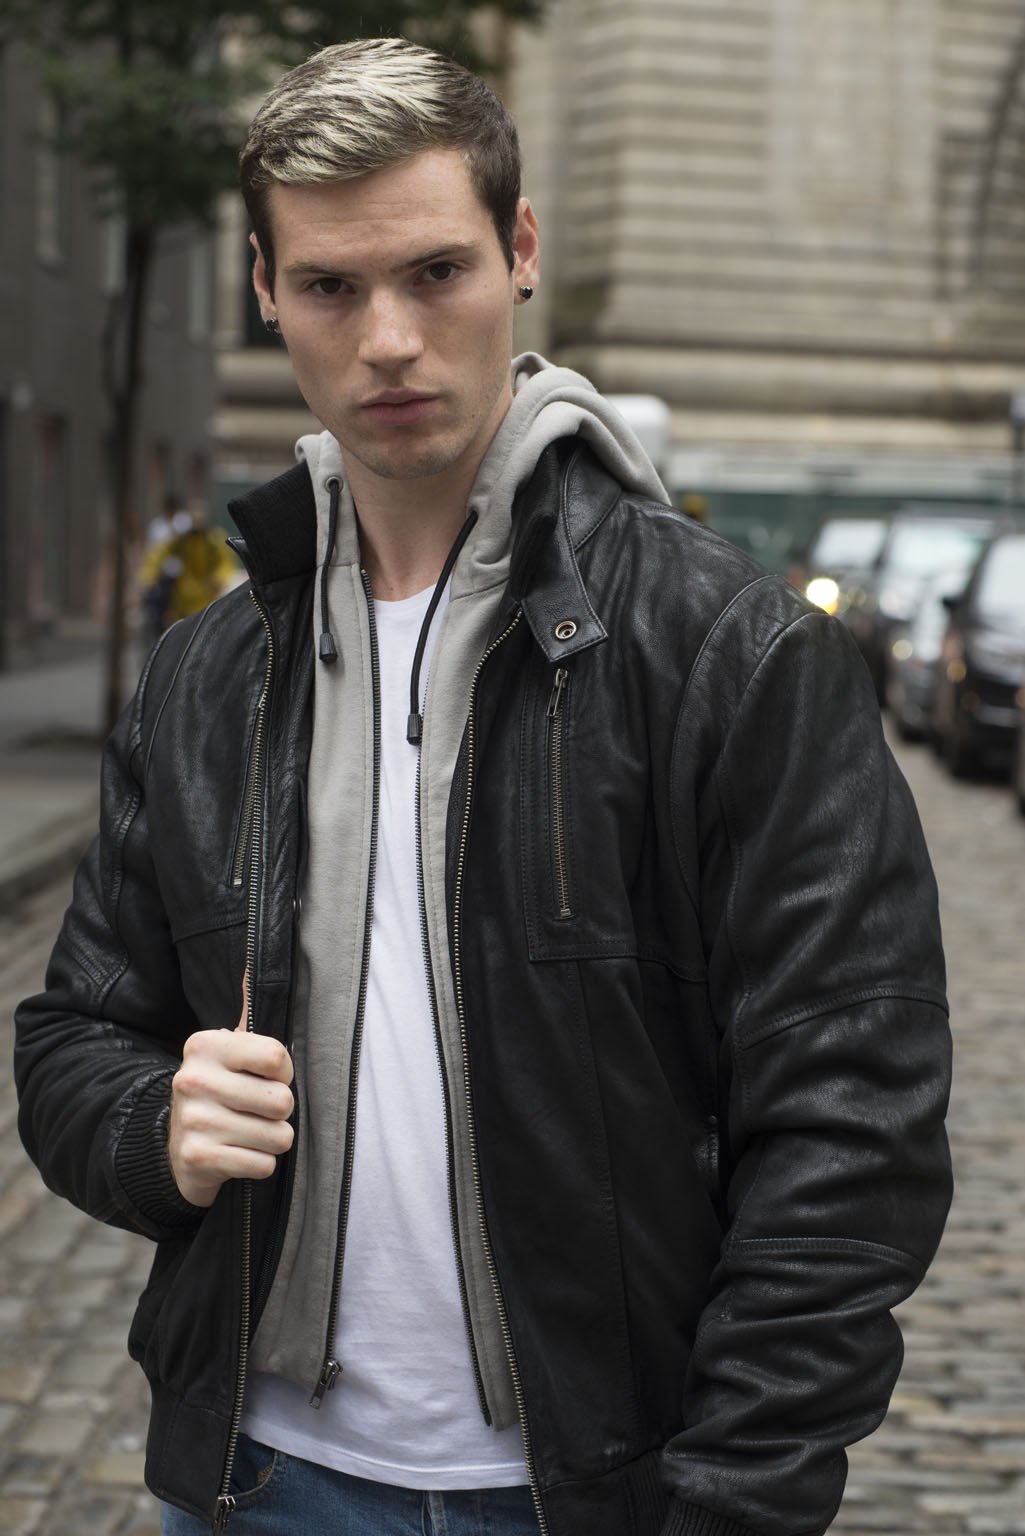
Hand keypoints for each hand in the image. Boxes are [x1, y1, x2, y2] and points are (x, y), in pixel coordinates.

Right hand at [167, 973, 294, 1206]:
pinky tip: (239, 1154)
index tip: (269, 1077)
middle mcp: (193, 1078)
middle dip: (280, 1112)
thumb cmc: (219, 1092)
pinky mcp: (197, 1158)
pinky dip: (259, 1164)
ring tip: (249, 1133)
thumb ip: (249, 1013)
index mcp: (205, 1045)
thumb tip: (255, 966)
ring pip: (277, 1136)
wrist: (176, 1148)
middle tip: (257, 1111)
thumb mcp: (229, 1051)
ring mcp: (193, 1120)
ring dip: (272, 1141)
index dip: (284, 1073)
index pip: (278, 1056)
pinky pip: (262, 1164)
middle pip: (282, 1100)